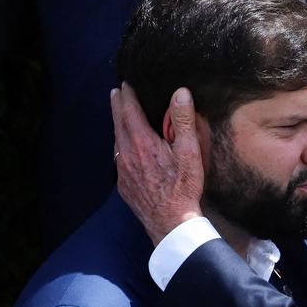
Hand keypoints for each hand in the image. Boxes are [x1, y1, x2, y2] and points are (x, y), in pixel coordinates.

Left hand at [110, 84, 203, 245]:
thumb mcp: (189, 152)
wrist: (171, 223)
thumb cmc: (183, 188)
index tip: (127, 83)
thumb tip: (180, 93)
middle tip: (116, 92)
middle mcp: (127, 155)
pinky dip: (121, 147)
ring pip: (117, 142)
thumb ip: (183, 121)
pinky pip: (119, 160)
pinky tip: (126, 149)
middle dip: (117, 106)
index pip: (130, 111)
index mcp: (142, 143)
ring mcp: (123, 172)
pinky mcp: (124, 186)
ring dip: (118, 126)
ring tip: (121, 117)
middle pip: (118, 123)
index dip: (128, 95)